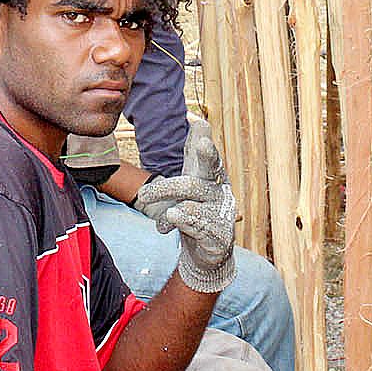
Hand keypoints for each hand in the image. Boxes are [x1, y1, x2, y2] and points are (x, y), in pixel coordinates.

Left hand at [131, 116, 235, 293]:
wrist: (207, 253)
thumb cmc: (197, 210)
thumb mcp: (194, 180)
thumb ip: (193, 153)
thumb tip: (194, 117)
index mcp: (212, 178)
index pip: (209, 157)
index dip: (204, 142)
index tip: (200, 124)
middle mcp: (219, 193)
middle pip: (206, 172)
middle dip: (206, 156)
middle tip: (201, 143)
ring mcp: (221, 215)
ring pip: (194, 199)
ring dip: (171, 195)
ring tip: (151, 197)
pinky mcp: (218, 238)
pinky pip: (198, 225)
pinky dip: (182, 219)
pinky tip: (171, 215)